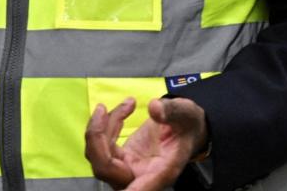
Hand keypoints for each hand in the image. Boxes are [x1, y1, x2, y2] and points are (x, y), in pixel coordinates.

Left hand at [84, 97, 207, 190]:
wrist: (186, 126)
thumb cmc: (189, 124)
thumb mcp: (187, 113)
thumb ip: (172, 111)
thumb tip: (154, 107)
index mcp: (161, 172)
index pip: (138, 190)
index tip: (121, 187)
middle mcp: (141, 175)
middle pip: (105, 169)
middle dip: (96, 138)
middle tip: (104, 109)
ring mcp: (128, 167)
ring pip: (98, 155)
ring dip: (100, 126)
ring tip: (126, 105)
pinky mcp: (120, 157)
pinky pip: (101, 144)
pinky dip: (105, 124)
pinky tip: (125, 108)